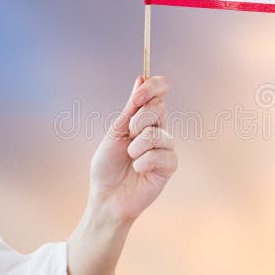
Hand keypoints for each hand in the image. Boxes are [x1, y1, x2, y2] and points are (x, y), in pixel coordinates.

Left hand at [88, 75, 176, 225]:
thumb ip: (131, 108)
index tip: (136, 97)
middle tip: (128, 136)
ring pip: (158, 133)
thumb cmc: (107, 167)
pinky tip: (138, 170)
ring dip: (137, 146)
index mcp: (144, 119)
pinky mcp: (169, 166)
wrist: (106, 197)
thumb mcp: (115, 132)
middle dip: (138, 120)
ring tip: (130, 159)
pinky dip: (144, 162)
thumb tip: (140, 78)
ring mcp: (165, 148)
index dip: (153, 87)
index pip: (160, 92)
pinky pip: (161, 154)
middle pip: (159, 108)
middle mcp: (158, 130)